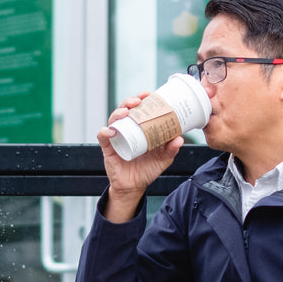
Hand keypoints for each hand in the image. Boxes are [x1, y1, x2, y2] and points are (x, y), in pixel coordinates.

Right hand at [98, 93, 183, 222]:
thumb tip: (179, 138)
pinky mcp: (108, 148)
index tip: (148, 94)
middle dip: (129, 102)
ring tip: (126, 113)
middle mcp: (127, 130)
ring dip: (118, 113)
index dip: (142, 99)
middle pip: (125, 110)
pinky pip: (103, 136)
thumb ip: (171, 149)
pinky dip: (105, 132)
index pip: (139, 109)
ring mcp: (116, 137)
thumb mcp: (163, 159)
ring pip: (113, 119)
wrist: (134, 187)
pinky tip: (112, 131)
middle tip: (137, 101)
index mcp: (140, 129)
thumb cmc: (147, 170)